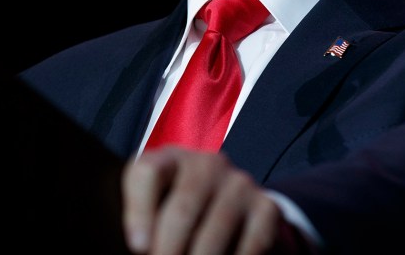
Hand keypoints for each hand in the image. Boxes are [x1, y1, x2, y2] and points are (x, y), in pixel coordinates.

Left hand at [122, 146, 311, 253]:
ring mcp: (240, 183)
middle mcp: (207, 164)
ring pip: (215, 230)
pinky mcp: (267, 207)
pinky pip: (251, 244)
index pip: (148, 171)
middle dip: (168, 249)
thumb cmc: (176, 216)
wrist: (233, 213)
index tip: (138, 248)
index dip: (139, 211)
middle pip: (182, 208)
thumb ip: (143, 226)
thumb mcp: (154, 210)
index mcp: (170, 159)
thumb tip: (141, 248)